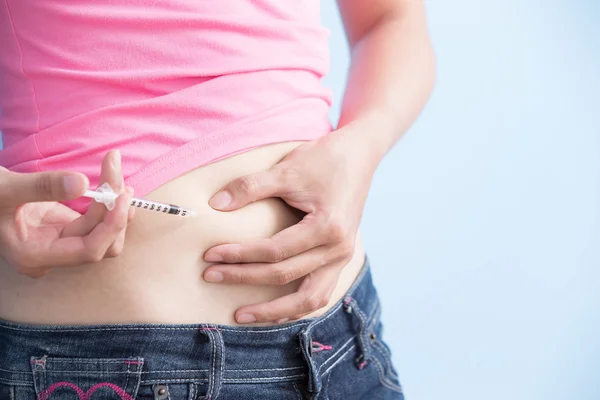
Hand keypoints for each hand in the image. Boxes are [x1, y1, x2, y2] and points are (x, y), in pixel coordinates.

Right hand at [0, 150, 134, 277]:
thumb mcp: (4, 188)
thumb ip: (41, 187)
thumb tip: (82, 183)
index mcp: (35, 255)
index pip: (89, 250)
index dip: (110, 225)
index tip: (120, 194)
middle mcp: (52, 255)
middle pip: (102, 242)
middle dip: (114, 208)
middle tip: (113, 168)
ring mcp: (61, 243)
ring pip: (104, 233)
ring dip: (115, 203)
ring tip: (115, 171)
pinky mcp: (66, 228)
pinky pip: (97, 222)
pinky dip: (108, 203)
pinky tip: (114, 183)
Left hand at [203, 127, 375, 323]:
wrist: (359, 155)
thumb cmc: (324, 159)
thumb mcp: (287, 169)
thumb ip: (251, 187)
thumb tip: (215, 205)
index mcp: (327, 228)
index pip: (274, 251)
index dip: (239, 255)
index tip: (210, 255)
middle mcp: (338, 249)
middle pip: (285, 276)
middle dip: (244, 278)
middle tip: (210, 276)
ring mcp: (343, 257)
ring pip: (310, 299)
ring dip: (275, 311)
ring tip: (243, 316)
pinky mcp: (340, 258)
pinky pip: (320, 293)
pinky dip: (297, 306)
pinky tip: (275, 312)